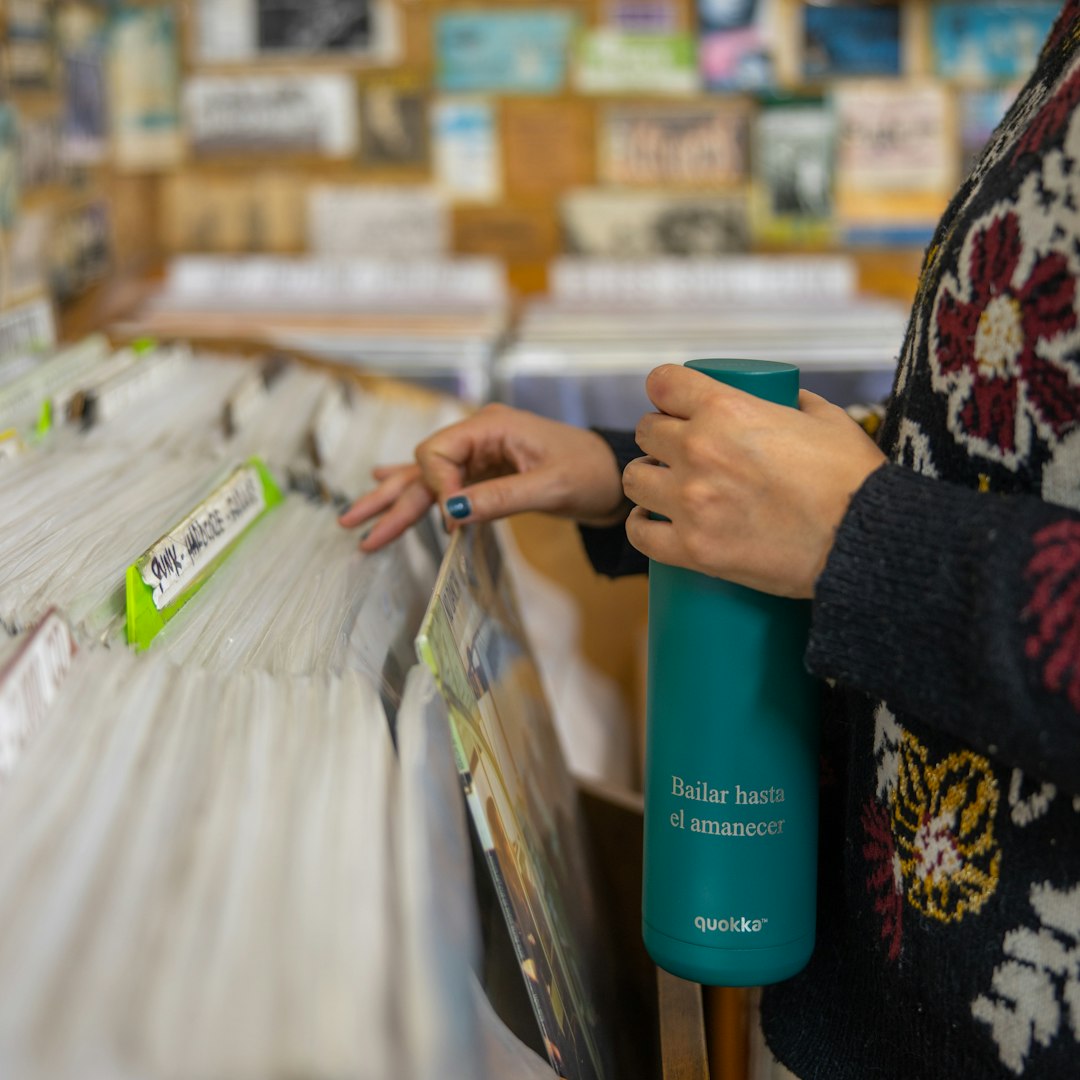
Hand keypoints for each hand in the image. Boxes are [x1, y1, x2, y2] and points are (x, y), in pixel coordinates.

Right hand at [338, 403, 629, 551]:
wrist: (614, 475)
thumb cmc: (590, 474)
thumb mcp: (550, 487)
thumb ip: (499, 498)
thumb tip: (451, 513)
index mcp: (491, 426)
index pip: (438, 452)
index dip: (437, 488)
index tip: (453, 520)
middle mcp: (479, 435)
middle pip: (422, 467)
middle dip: (390, 498)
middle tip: (354, 524)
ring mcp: (481, 452)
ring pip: (428, 478)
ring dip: (395, 500)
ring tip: (357, 521)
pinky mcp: (486, 471)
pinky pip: (443, 481)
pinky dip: (415, 489)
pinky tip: (384, 483)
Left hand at [622, 364, 886, 597]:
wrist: (865, 544)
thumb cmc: (854, 480)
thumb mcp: (828, 420)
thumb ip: (797, 403)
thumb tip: (783, 399)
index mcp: (727, 410)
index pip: (662, 384)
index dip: (666, 392)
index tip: (673, 403)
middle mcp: (699, 450)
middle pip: (646, 432)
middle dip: (659, 438)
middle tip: (678, 452)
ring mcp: (691, 502)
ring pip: (634, 479)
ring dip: (648, 480)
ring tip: (665, 488)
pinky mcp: (693, 549)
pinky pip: (639, 534)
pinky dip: (641, 527)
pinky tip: (651, 522)